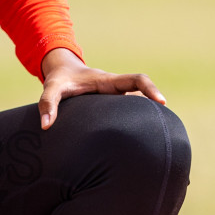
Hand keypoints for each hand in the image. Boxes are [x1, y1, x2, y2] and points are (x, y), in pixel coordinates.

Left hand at [37, 48, 164, 129]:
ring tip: (159, 140)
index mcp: (108, 81)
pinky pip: (130, 112)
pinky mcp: (113, 106)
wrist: (62, 71)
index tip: (162, 102)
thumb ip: (48, 104)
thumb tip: (46, 126)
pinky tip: (140, 143)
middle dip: (157, 107)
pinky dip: (138, 122)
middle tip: (168, 127)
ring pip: (140, 104)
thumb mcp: (51, 88)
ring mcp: (117, 98)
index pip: (136, 80)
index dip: (150, 89)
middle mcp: (117, 89)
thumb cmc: (59, 79)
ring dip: (149, 117)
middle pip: (144, 95)